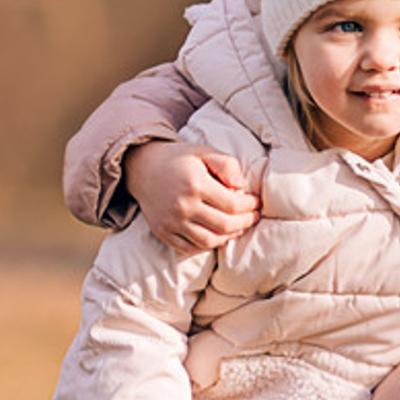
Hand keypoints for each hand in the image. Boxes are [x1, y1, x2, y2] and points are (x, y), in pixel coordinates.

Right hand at [124, 141, 259, 253]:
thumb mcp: (204, 152)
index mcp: (195, 184)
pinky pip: (191, 247)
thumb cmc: (180, 160)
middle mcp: (182, 205)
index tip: (256, 203)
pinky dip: (208, 244)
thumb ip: (227, 165)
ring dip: (229, 236)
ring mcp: (171, 221)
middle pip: (224, 225)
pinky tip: (217, 234)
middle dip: (245, 222)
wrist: (143, 168)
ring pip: (209, 240)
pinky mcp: (162, 232)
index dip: (250, 206)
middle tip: (253, 216)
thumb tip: (242, 186)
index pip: (233, 205)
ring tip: (238, 227)